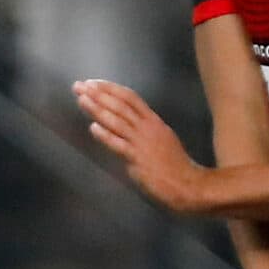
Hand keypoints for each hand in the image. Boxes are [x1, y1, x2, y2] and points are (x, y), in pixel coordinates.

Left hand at [74, 79, 208, 213]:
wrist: (189, 185)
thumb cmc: (174, 167)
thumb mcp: (161, 140)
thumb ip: (143, 132)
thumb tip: (123, 128)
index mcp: (154, 122)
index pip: (130, 98)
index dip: (110, 89)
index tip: (92, 83)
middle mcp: (148, 128)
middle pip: (120, 105)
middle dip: (98, 94)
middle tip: (79, 85)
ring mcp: (143, 143)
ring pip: (118, 121)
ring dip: (98, 109)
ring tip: (81, 99)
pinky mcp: (139, 160)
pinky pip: (119, 145)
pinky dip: (105, 136)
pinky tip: (93, 128)